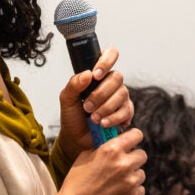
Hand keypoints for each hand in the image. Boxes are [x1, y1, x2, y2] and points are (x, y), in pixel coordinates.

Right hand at [53, 128, 145, 194]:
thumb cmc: (76, 182)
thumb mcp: (85, 157)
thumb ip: (102, 148)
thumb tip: (113, 142)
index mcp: (111, 150)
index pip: (136, 135)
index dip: (133, 137)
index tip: (131, 141)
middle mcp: (124, 164)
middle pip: (142, 154)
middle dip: (133, 157)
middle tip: (122, 163)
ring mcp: (131, 183)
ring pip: (141, 173)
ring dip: (132, 175)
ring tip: (116, 181)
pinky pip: (139, 189)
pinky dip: (132, 190)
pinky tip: (118, 192)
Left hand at [55, 47, 133, 161]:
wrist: (76, 140)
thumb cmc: (72, 116)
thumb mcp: (66, 99)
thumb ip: (74, 84)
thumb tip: (87, 74)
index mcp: (96, 74)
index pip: (109, 55)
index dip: (106, 60)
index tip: (96, 74)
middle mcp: (111, 83)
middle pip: (117, 77)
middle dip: (101, 94)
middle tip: (87, 107)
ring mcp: (120, 97)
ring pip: (123, 94)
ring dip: (106, 107)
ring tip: (93, 118)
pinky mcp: (126, 112)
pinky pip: (127, 111)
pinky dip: (114, 118)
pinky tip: (103, 123)